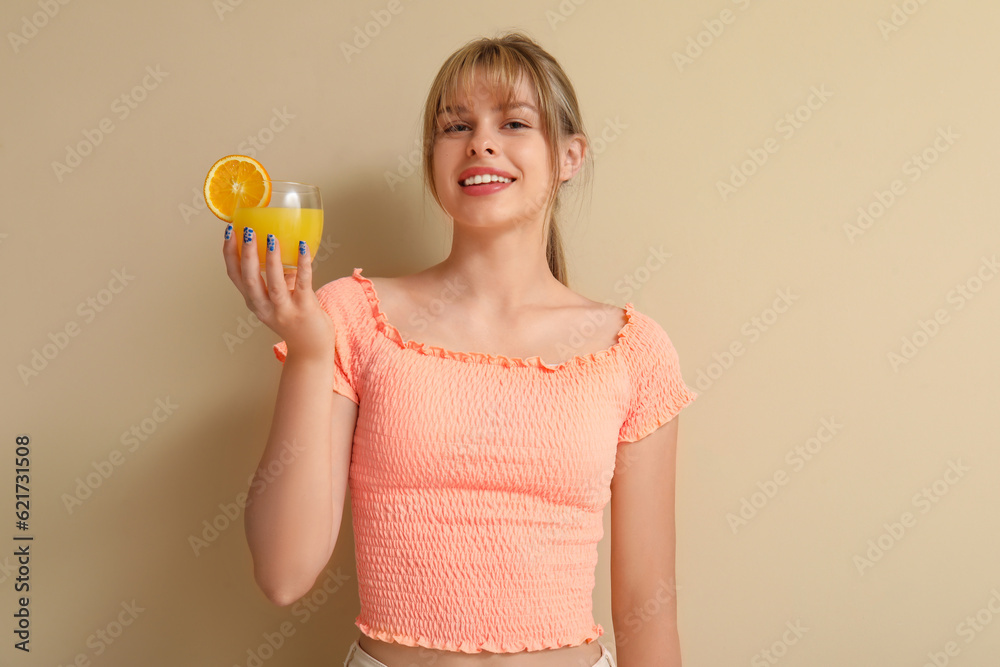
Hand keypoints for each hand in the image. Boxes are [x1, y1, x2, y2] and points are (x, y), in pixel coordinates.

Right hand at [223, 225, 334, 360]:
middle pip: (249, 278)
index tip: (229, 232)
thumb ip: (277, 275)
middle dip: (247, 253)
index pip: (235, 276)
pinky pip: (303, 283)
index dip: (230, 253)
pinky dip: (302, 264)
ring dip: (271, 259)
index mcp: (254, 301)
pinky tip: (303, 247)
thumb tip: (279, 243)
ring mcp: (284, 310)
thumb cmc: (296, 318)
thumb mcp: (278, 297)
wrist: (311, 348)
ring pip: (273, 283)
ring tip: (271, 237)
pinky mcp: (305, 310)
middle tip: (247, 231)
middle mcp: (264, 308)